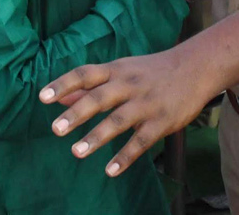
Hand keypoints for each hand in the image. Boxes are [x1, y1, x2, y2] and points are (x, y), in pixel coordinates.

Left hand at [40, 45, 215, 177]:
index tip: (42, 97)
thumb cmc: (151, 71)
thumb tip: (61, 97)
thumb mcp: (122, 70)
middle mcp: (129, 85)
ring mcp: (146, 103)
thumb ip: (92, 85)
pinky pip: (141, 141)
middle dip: (77, 113)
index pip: (85, 74)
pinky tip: (110, 170)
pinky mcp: (162, 121)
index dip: (63, 84)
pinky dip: (125, 156)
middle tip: (55, 129)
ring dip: (97, 137)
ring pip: (119, 120)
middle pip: (100, 98)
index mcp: (117, 70)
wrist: (196, 67)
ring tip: (76, 152)